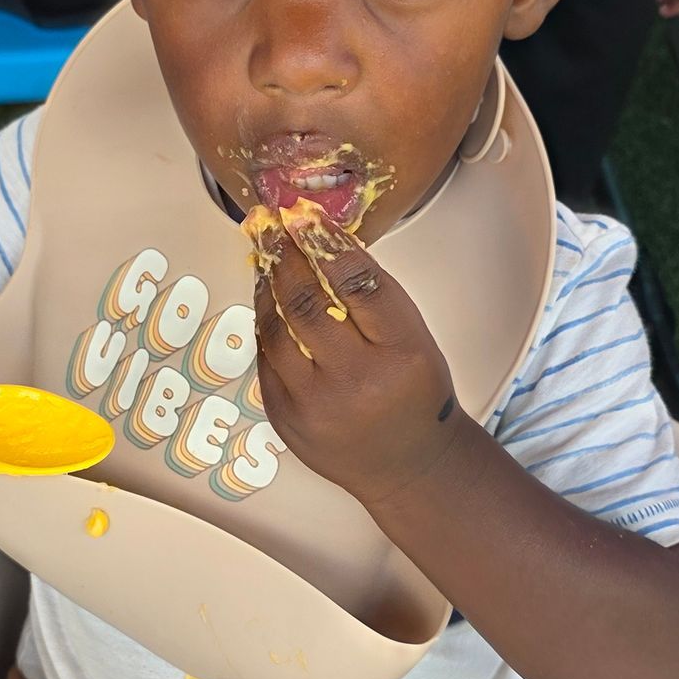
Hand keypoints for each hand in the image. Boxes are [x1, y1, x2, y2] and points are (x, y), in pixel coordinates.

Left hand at [254, 231, 462, 510]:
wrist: (407, 463)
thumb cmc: (413, 392)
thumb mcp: (414, 337)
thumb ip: (373, 294)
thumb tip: (322, 239)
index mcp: (402, 355)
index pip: (357, 283)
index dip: (324, 242)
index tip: (303, 214)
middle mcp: (357, 382)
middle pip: (307, 303)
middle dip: (286, 256)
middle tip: (273, 226)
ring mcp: (315, 405)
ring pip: (276, 329)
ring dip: (268, 286)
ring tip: (269, 257)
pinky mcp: (284, 418)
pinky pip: (265, 358)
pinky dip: (265, 323)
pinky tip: (268, 299)